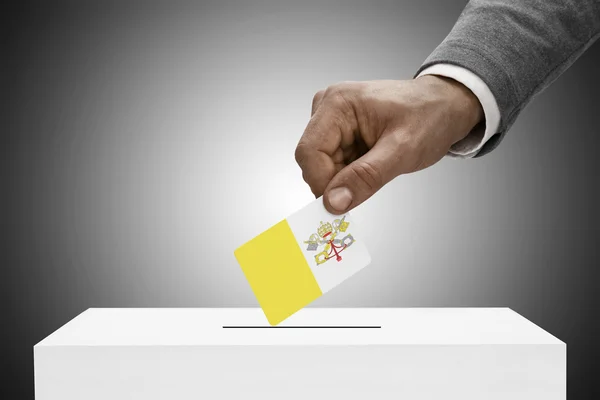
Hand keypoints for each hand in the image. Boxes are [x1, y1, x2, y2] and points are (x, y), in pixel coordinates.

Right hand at [294, 76, 483, 213]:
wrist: (446, 106)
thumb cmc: (430, 116)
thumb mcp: (402, 150)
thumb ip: (366, 177)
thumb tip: (333, 202)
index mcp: (338, 103)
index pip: (309, 152)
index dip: (321, 183)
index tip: (341, 205)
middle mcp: (328, 108)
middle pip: (313, 161)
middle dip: (336, 181)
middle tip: (368, 186)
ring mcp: (332, 120)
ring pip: (322, 167)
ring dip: (346, 179)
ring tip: (378, 168)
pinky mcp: (339, 132)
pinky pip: (333, 164)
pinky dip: (350, 175)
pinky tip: (373, 166)